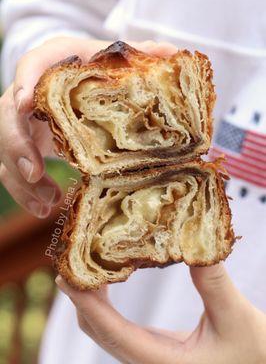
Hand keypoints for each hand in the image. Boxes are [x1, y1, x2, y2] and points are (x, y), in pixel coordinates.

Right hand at [0, 37, 176, 216]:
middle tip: (37, 172)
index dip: (26, 80)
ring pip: (5, 147)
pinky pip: (10, 168)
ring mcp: (20, 121)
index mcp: (51, 63)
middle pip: (8, 114)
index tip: (27, 101)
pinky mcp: (21, 144)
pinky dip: (23, 190)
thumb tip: (173, 52)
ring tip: (48, 202)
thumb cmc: (92, 69)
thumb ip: (138, 55)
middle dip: (18, 144)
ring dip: (21, 178)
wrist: (71, 79)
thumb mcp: (110, 61)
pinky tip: (43, 208)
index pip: (32, 63)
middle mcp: (28, 91)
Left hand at [56, 264, 265, 363]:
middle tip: (74, 261)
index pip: (112, 333)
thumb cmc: (253, 353)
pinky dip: (105, 303)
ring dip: (92, 299)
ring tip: (88, 264)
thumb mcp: (237, 318)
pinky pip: (117, 327)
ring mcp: (148, 355)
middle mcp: (148, 361)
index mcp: (162, 362)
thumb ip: (214, 284)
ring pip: (105, 331)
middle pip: (99, 332)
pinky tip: (111, 278)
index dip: (86, 305)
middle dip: (82, 298)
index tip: (67, 278)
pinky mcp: (153, 347)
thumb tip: (192, 245)